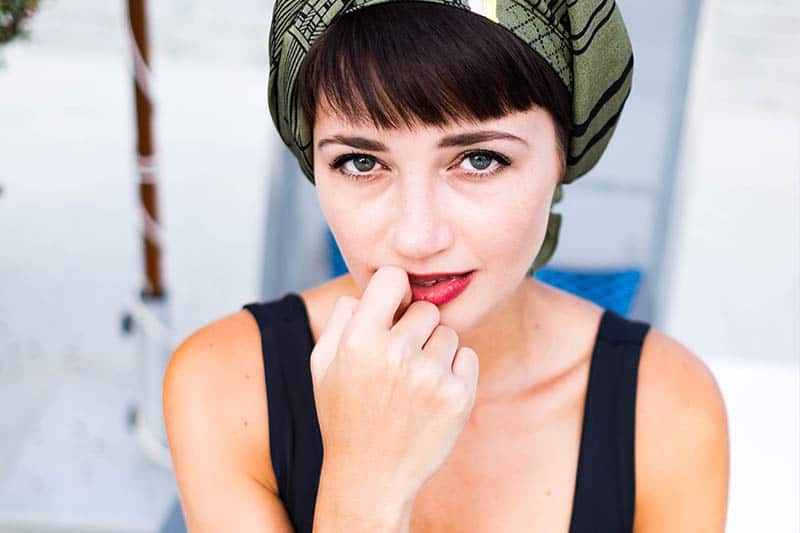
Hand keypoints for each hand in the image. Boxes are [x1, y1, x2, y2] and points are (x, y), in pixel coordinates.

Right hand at [310, 265, 479, 500]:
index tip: (395, 306)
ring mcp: (430, 376)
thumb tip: (365, 291)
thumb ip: (340, 320)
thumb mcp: (322, 366)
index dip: (395, 290)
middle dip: (416, 328)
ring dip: (435, 350)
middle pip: (425, 309)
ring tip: (413, 381)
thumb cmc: (344, 416)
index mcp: (359, 341)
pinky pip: (467, 356)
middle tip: (400, 359)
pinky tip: (432, 393)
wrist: (371, 477)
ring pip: (448, 333)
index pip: (393, 278)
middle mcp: (396, 354)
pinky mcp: (458, 396)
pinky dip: (455, 370)